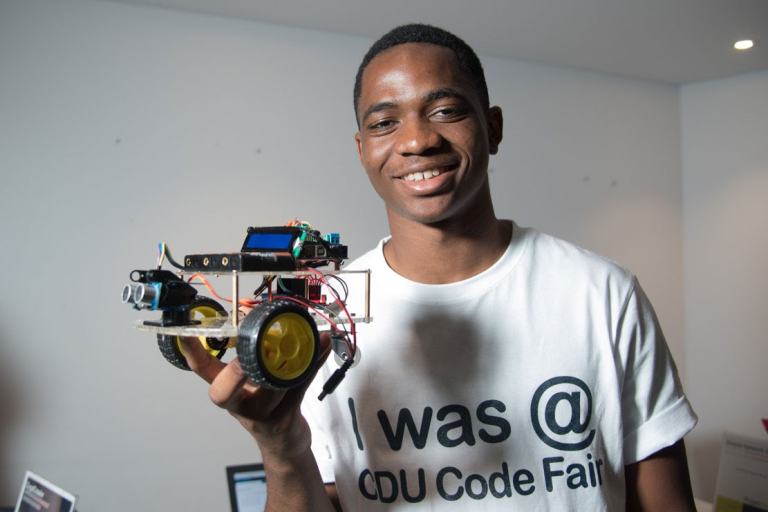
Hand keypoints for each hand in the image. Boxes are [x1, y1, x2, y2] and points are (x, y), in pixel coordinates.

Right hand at [179, 332, 331, 459]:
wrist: (284, 442)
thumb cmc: (268, 406)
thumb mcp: (257, 380)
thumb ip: (263, 347)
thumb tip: (272, 314)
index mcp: (228, 390)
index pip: (202, 371)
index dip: (191, 352)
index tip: (185, 333)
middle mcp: (240, 403)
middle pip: (224, 392)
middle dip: (234, 371)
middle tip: (245, 357)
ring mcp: (261, 414)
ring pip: (269, 386)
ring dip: (288, 359)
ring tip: (303, 338)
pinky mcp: (285, 417)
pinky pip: (298, 387)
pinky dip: (312, 364)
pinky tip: (321, 346)